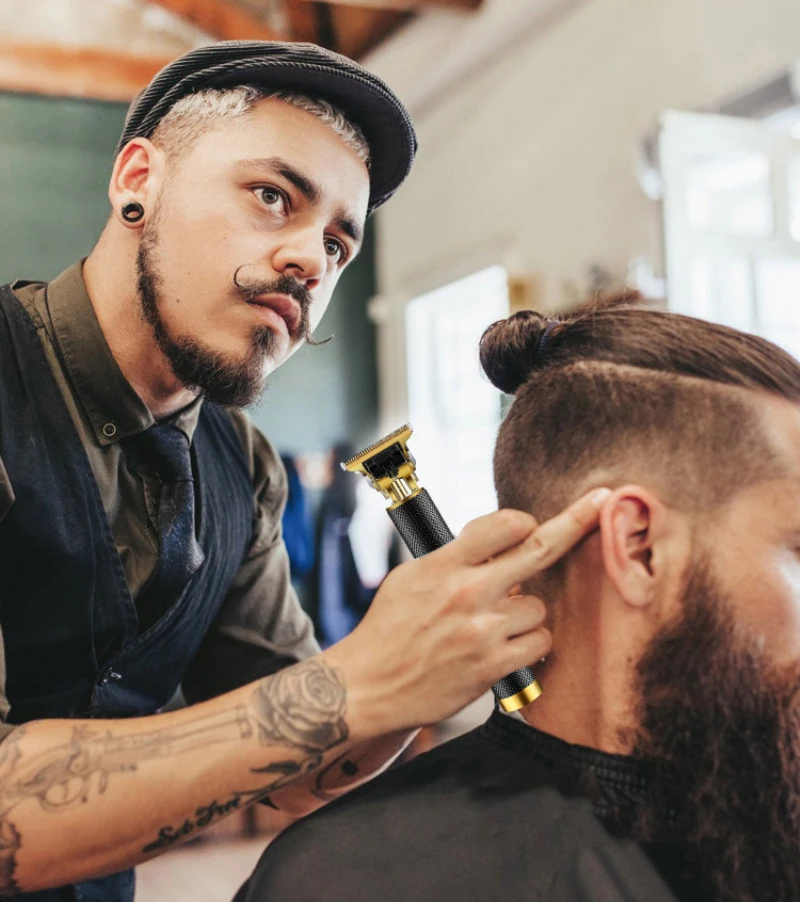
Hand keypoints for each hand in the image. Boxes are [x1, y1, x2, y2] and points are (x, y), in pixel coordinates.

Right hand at [325, 487, 610, 738]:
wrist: (369, 684)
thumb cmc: (389, 628)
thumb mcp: (410, 576)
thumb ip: (454, 557)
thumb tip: (499, 541)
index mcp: (444, 563)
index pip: (503, 524)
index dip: (522, 522)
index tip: (529, 525)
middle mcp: (467, 591)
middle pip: (539, 548)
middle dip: (575, 520)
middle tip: (599, 501)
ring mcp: (483, 630)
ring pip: (538, 606)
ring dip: (525, 614)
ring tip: (491, 626)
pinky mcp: (493, 666)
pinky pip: (540, 642)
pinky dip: (529, 644)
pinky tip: (503, 648)